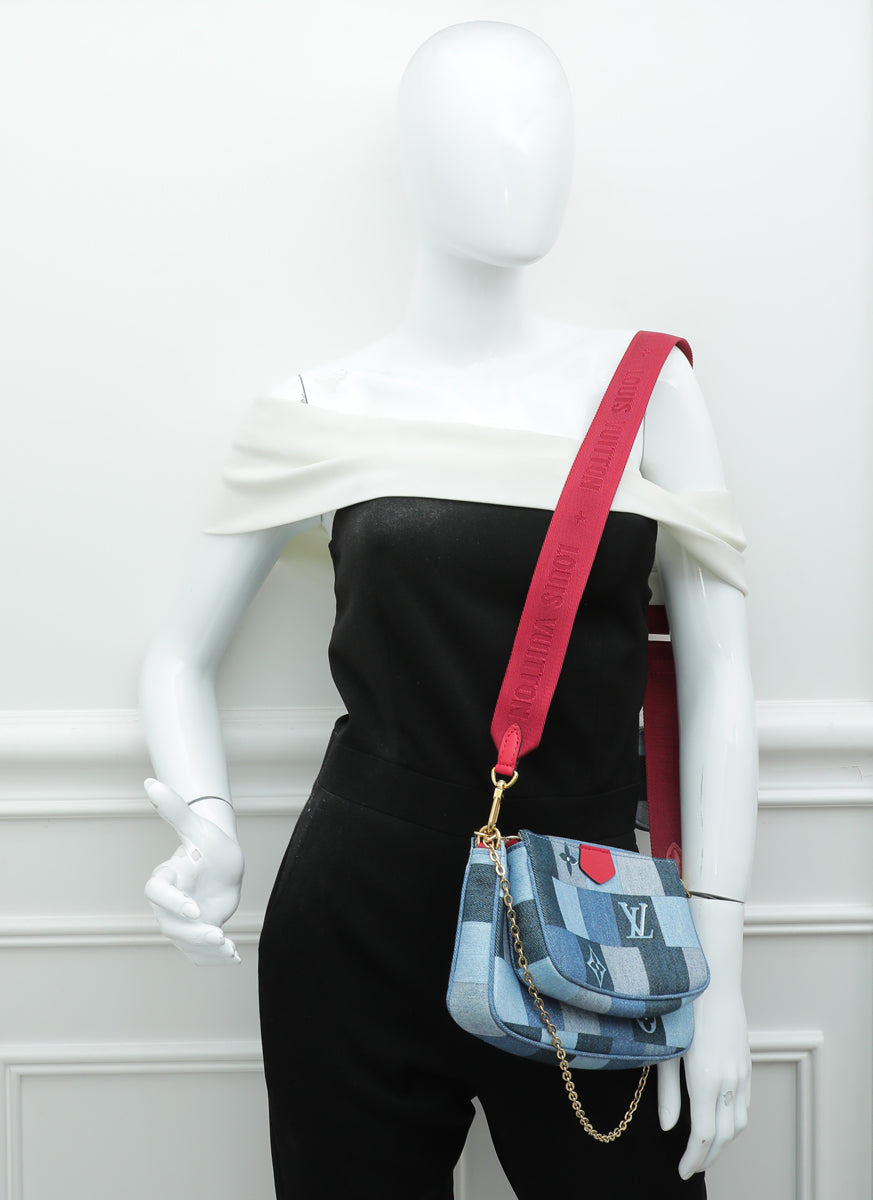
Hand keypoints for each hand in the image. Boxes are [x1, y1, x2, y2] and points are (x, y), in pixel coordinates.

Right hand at [144, 778, 244, 965]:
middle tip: (218, 935)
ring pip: (186, 942)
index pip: (158, 892)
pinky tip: (234, 957)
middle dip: (193, 933)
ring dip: (206, 950)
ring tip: (229, 950)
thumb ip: (175, 808)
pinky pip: (200, 952)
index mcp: (167, 876)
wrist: (224, 863)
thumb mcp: (197, 827)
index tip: (194, 909)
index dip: (172, 902)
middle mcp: (169, 903)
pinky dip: (214, 958)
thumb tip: (149, 782)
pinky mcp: (195, 933)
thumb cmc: (208, 843)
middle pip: (171, 925)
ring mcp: (181, 921)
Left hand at [657, 898, 750, 1177]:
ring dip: (723, 1141)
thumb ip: (668, 1093)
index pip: (703, 1136)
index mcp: (706, 1080)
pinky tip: (721, 1120)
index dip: (693, 1159)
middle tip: (691, 1167)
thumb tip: (669, 1127)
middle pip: (724, 1136)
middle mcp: (729, 1081)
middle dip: (708, 1157)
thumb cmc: (681, 1007)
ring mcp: (741, 1072)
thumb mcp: (667, 1050)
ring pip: (739, 1122)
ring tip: (704, 1149)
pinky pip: (745, 1104)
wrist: (714, 976)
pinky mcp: (746, 1062)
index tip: (681, 1172)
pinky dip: (734, 1121)